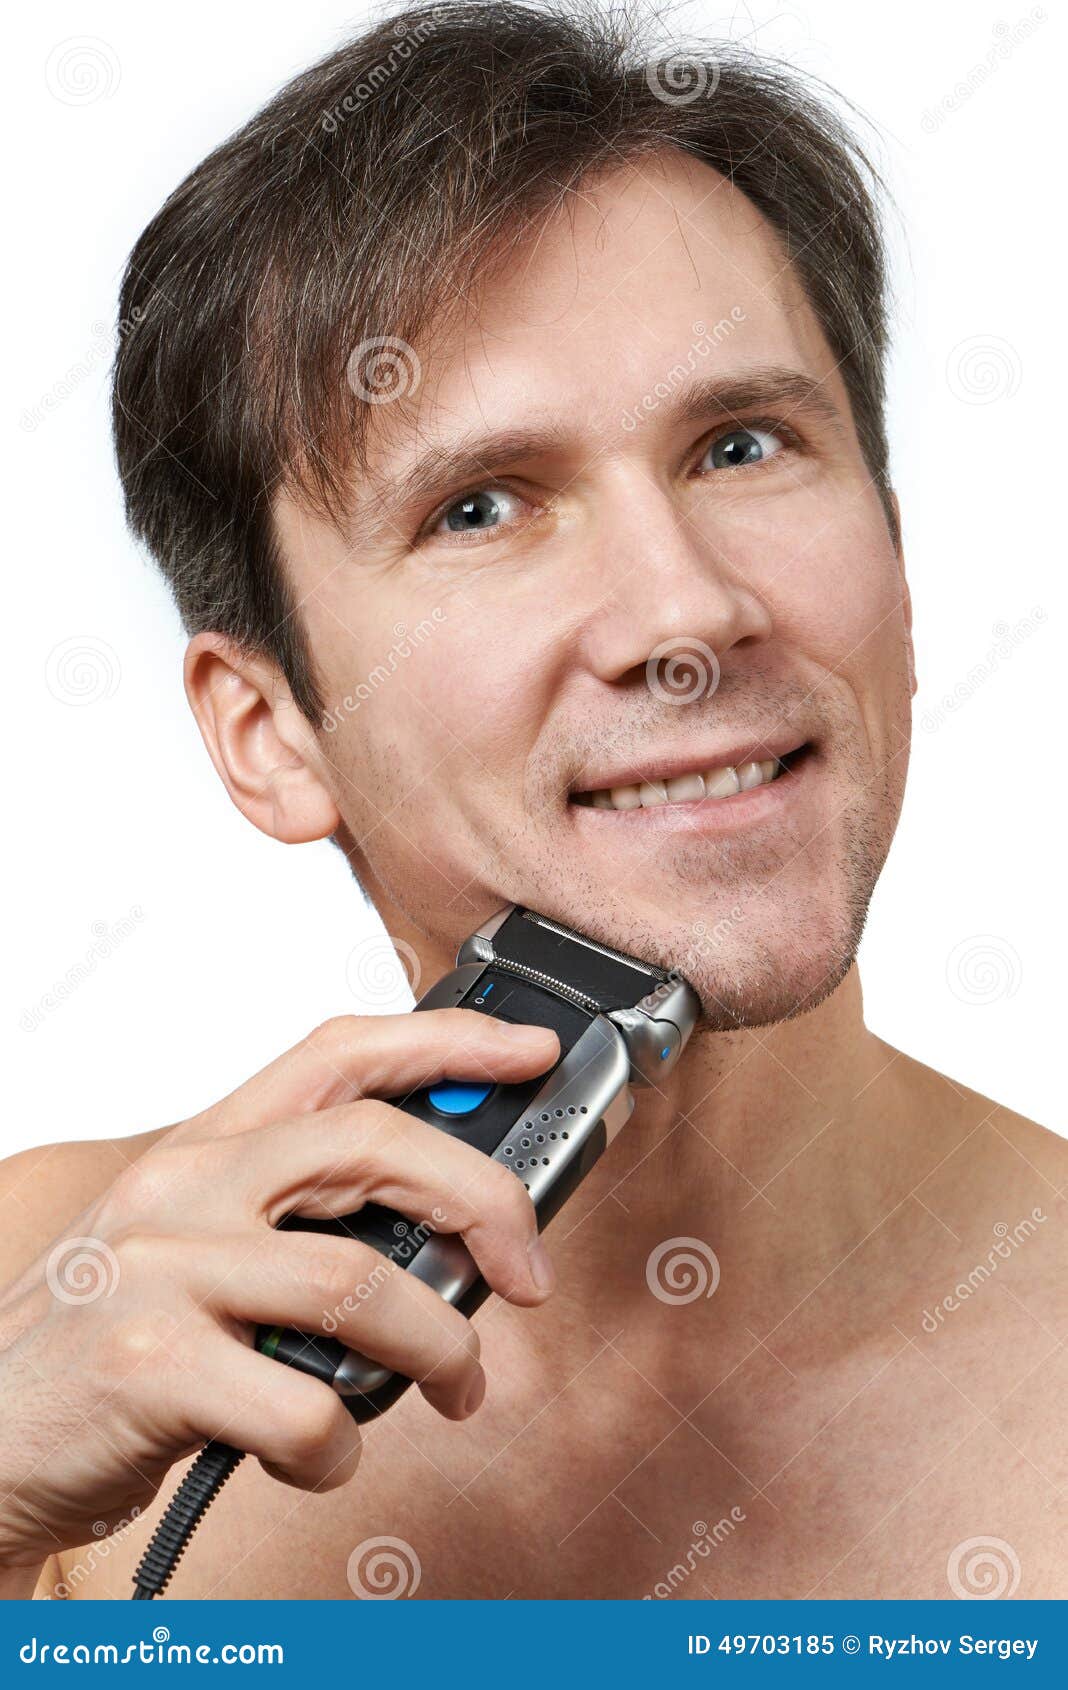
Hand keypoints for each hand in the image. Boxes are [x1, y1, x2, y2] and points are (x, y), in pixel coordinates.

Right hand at [0, 1010, 558, 1577]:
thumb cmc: (111, 1343)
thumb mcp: (194, 1245)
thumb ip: (297, 1218)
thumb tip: (452, 1224)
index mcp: (206, 1145)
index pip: (338, 1052)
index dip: (446, 1041)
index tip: (528, 1052)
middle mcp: (183, 1185)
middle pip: (374, 1144)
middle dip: (485, 1201)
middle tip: (530, 1274)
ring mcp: (161, 1268)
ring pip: (360, 1282)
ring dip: (440, 1346)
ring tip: (455, 1386)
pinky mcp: (148, 1366)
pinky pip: (303, 1408)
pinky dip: (344, 1447)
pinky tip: (326, 1457)